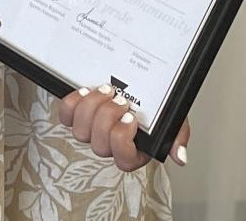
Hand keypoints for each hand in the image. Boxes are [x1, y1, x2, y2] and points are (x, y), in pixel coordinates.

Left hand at [59, 86, 190, 170]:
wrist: (138, 84)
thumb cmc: (154, 107)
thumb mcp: (173, 119)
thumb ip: (177, 137)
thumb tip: (180, 157)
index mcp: (133, 152)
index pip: (124, 160)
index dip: (123, 139)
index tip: (132, 117)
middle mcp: (109, 145)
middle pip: (99, 145)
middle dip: (107, 118)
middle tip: (120, 98)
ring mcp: (90, 132)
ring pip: (80, 131)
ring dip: (91, 108)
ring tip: (106, 90)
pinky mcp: (75, 116)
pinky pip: (65, 116)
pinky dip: (72, 103)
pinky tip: (85, 91)